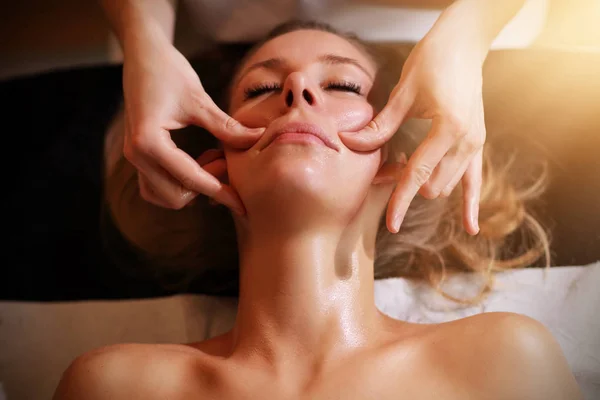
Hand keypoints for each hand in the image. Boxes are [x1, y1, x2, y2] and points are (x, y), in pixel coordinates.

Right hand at [122, 36, 262, 213]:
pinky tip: (201, 161)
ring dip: (193, 187)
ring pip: (166, 196)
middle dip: (207, 186)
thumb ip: (227, 127)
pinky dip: (181, 182)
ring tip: (214, 159)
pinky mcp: (139, 156)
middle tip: (227, 161)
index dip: (221, 192)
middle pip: (177, 195)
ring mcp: (134, 158)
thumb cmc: (168, 71)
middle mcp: (136, 155)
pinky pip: (158, 186)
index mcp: (148, 142)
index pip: (190, 179)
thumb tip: (258, 140)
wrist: (143, 55)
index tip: (242, 203)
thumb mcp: (200, 100)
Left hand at [340, 34, 484, 235]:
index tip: (391, 224)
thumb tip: (348, 142)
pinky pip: (475, 181)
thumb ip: (380, 126)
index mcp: (448, 128)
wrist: (463, 43)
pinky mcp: (477, 143)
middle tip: (382, 170)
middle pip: (431, 185)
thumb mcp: (403, 93)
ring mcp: (475, 144)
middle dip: (406, 186)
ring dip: (423, 185)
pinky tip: (471, 228)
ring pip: (446, 185)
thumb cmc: (432, 61)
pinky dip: (470, 203)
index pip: (418, 174)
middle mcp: (467, 141)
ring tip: (399, 169)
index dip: (401, 201)